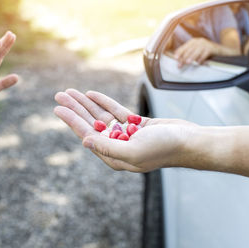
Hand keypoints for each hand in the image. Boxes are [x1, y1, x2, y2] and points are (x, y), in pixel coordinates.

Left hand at [54, 89, 197, 171]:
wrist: (190, 141)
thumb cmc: (164, 148)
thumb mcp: (134, 151)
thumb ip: (108, 148)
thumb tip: (85, 141)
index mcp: (113, 156)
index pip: (87, 134)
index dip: (71, 120)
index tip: (58, 108)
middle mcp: (117, 146)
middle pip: (90, 123)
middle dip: (75, 109)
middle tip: (59, 95)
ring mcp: (127, 134)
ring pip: (101, 116)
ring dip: (87, 103)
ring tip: (71, 92)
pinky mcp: (136, 125)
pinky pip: (116, 112)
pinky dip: (104, 102)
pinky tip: (92, 94)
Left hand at [174, 37, 213, 67]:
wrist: (220, 49)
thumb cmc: (205, 51)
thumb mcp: (196, 50)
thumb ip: (189, 53)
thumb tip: (179, 59)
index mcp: (193, 41)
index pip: (184, 47)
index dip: (179, 52)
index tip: (175, 58)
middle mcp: (199, 41)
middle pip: (189, 50)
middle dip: (184, 57)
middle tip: (180, 64)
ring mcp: (205, 44)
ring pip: (196, 51)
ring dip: (192, 57)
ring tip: (187, 62)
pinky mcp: (211, 48)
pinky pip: (205, 54)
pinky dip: (201, 59)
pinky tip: (198, 63)